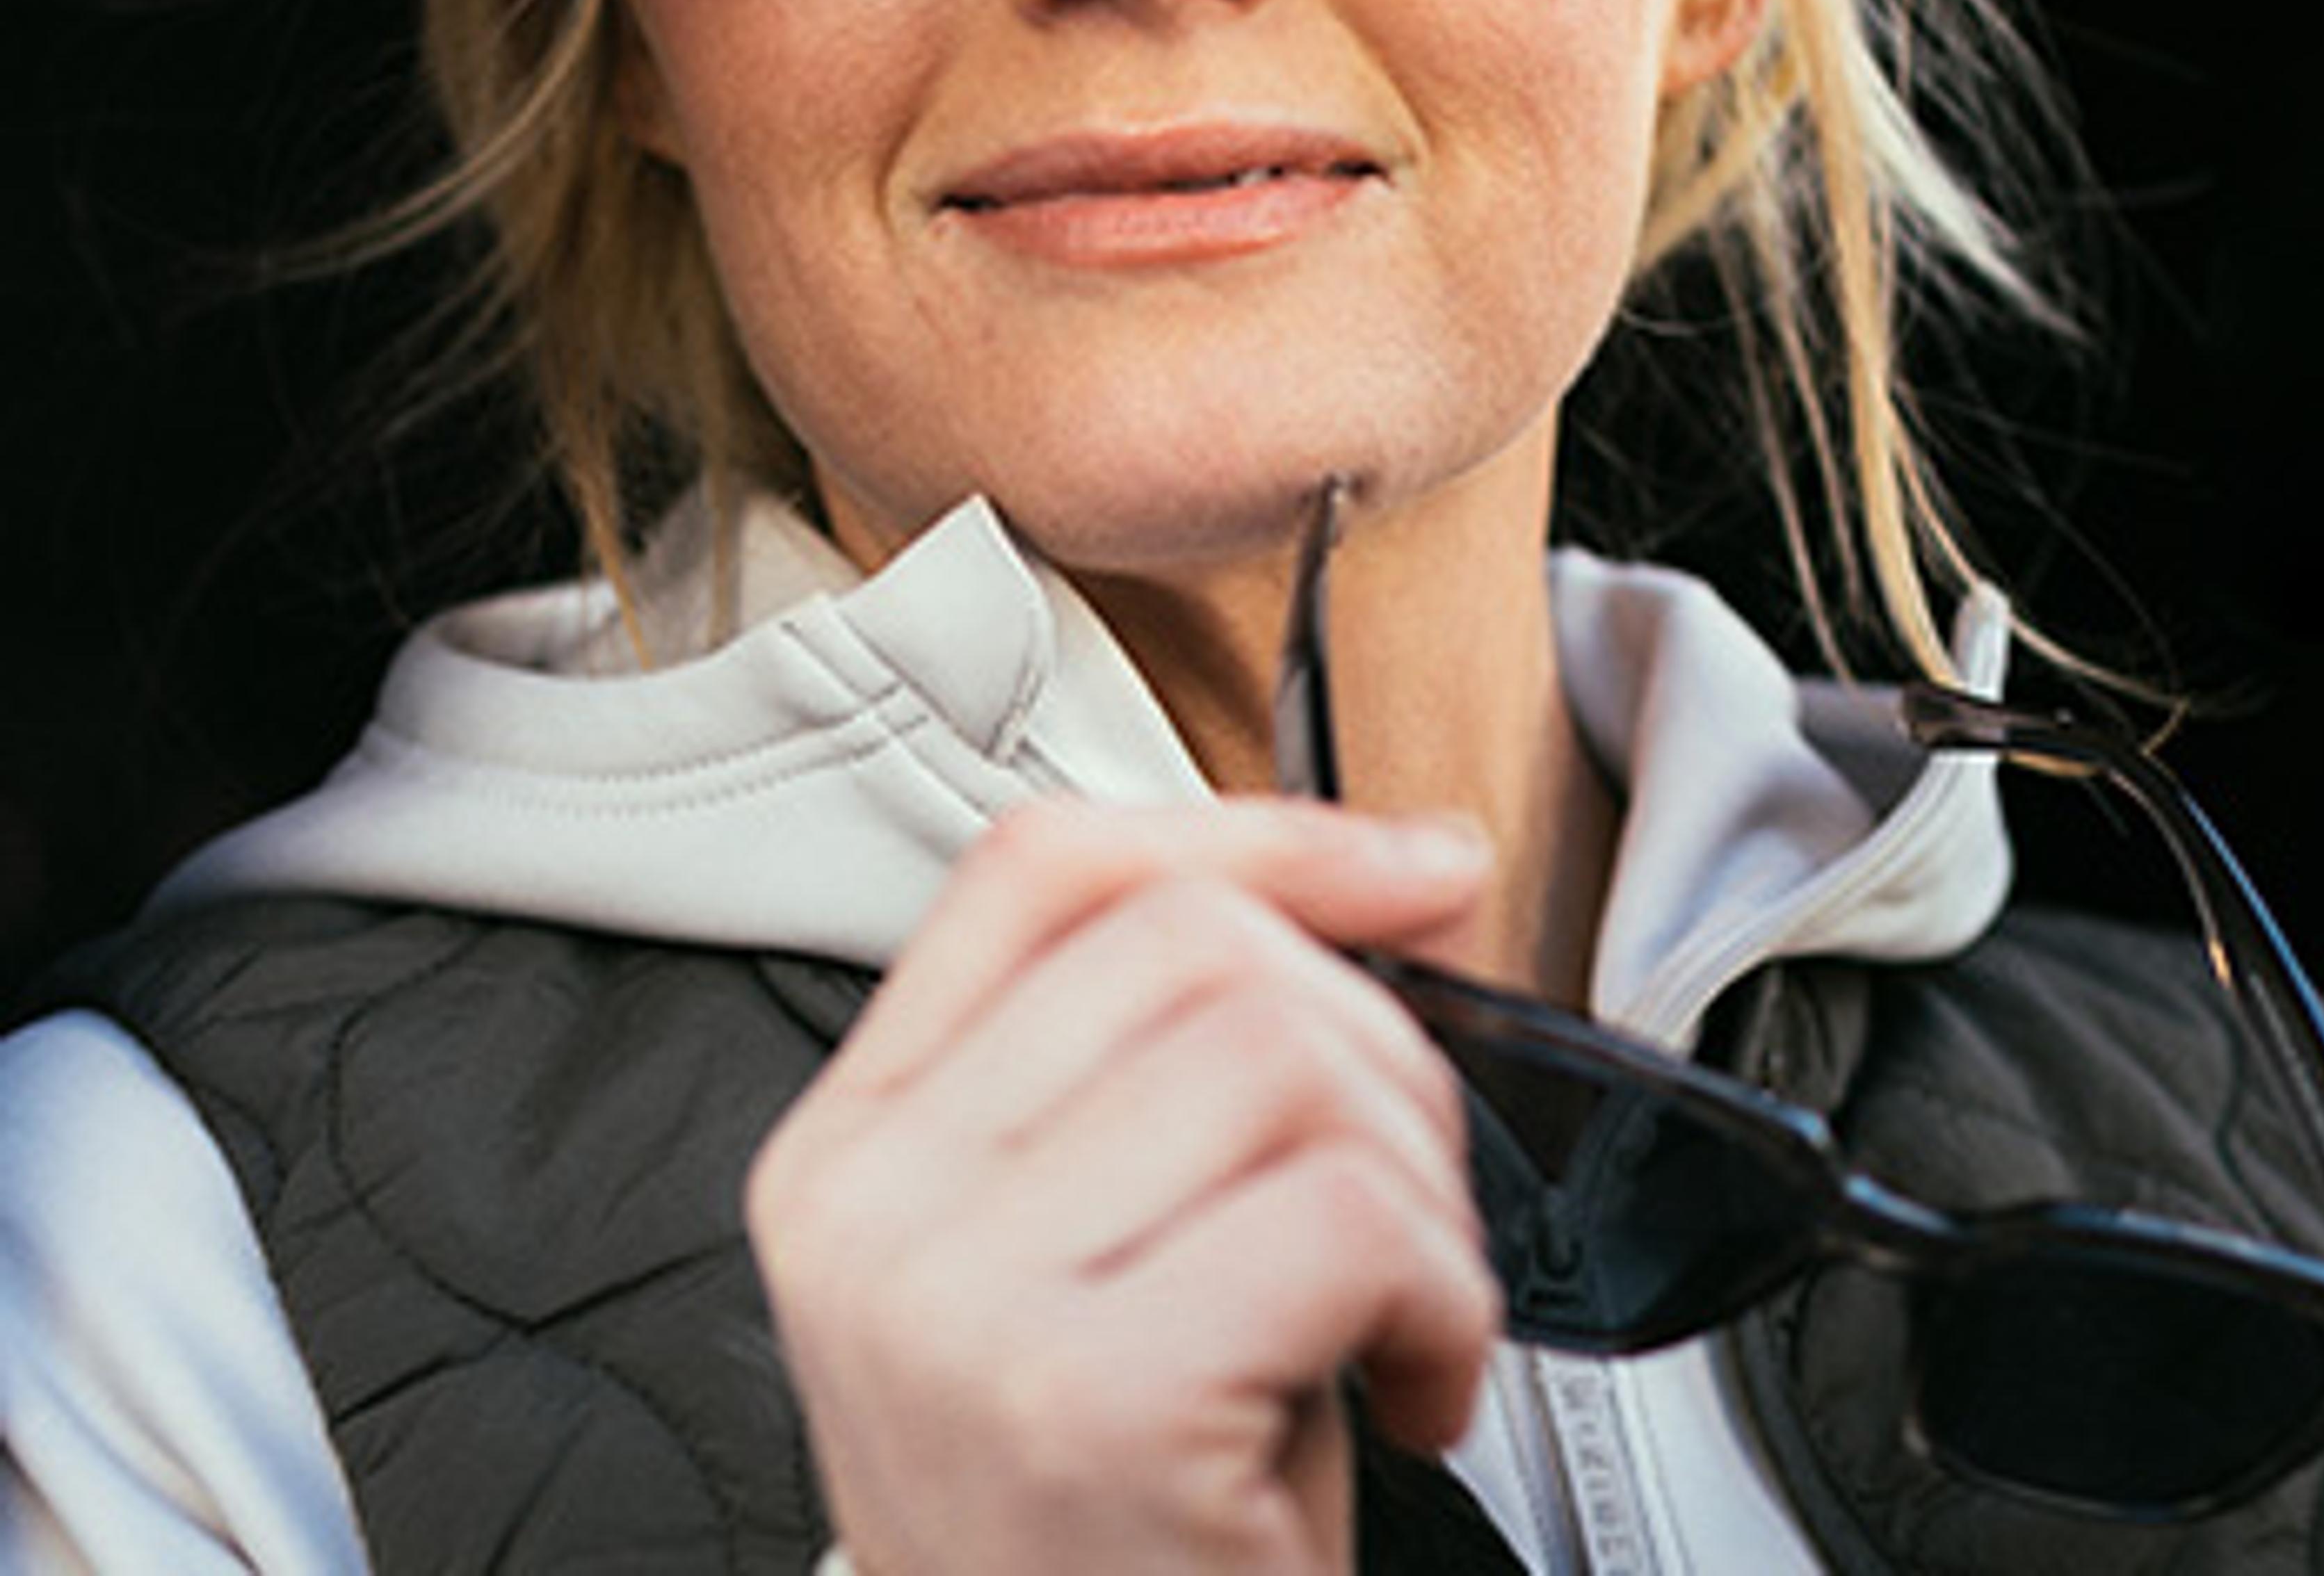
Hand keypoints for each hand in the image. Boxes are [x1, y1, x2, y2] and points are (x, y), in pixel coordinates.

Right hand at [745, 799, 1501, 1575]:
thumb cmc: (1126, 1525)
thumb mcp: (1103, 1255)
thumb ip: (1173, 1057)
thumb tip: (1397, 867)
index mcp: (856, 1145)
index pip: (1048, 869)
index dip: (1256, 837)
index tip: (1407, 871)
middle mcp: (874, 1209)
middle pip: (1193, 944)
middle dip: (1374, 1048)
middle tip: (1400, 1203)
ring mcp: (957, 1304)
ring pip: (1281, 1056)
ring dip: (1418, 1186)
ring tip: (1397, 1308)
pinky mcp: (1083, 1403)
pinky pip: (1345, 1215)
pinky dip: (1445, 1297)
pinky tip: (1410, 1387)